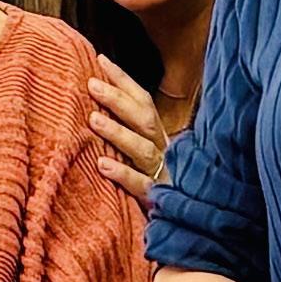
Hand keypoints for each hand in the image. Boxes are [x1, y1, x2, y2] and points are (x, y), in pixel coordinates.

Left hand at [87, 55, 167, 200]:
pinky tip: (103, 165)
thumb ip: (127, 131)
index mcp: (159, 137)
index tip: (100, 60)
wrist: (188, 222)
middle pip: (144, 120)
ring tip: (93, 119)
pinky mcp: (159, 200)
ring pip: (143, 149)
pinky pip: (142, 185)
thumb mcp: (142, 154)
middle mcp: (164, 151)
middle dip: (118, 100)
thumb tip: (95, 103)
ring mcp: (164, 175)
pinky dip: (124, 174)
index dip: (123, 81)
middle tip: (92, 84)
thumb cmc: (157, 184)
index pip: (143, 102)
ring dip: (118, 132)